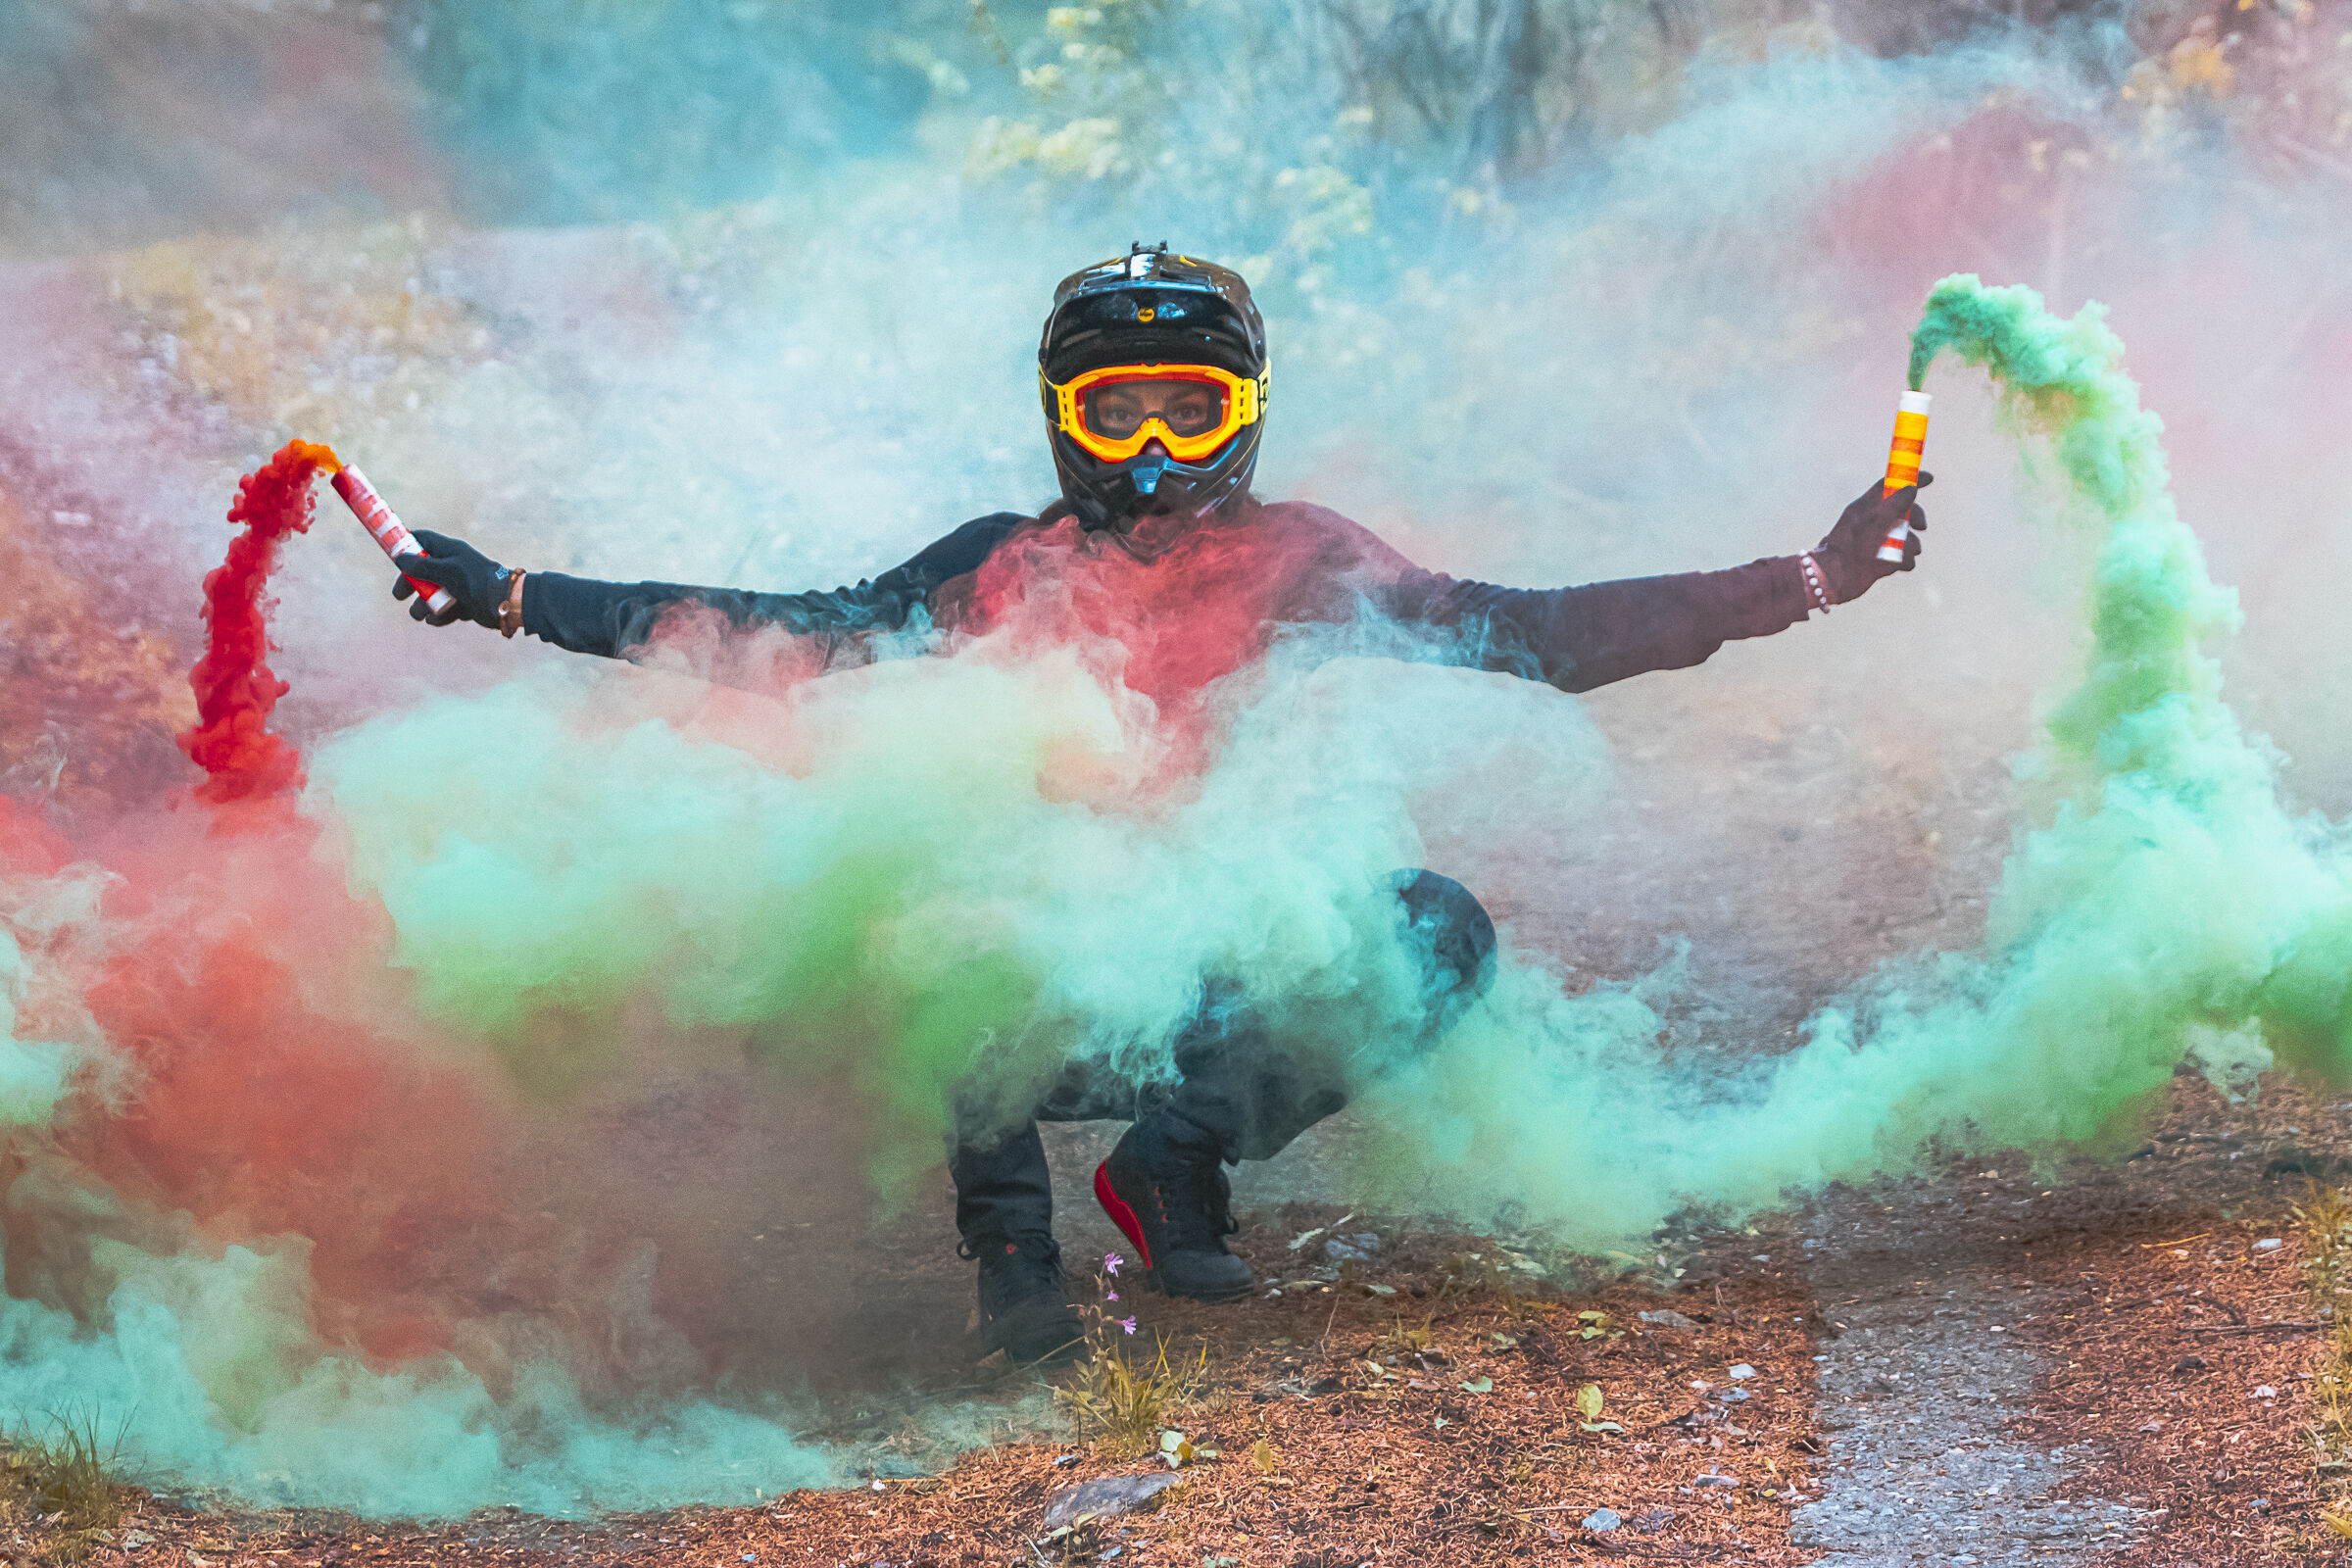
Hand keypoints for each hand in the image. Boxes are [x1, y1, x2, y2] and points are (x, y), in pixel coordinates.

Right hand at [393, 529, 512, 629]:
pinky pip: (444, 609)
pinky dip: (439, 616)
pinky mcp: (464, 603)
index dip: (405, 545)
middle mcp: (452, 566)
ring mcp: (457, 585)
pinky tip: (437, 620)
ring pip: (431, 594)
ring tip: (421, 616)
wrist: (507, 604)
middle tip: (399, 596)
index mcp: (449, 551)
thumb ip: (423, 565)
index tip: (391, 556)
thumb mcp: (448, 571)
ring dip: (422, 606)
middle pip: (420, 570)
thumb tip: (400, 558)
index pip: (422, 540)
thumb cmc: (478, 582)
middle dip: (408, 584)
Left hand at [1812, 472, 1929, 603]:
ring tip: (1905, 553)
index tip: (1929, 479)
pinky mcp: (1881, 560)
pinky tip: (1899, 565)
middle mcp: (1874, 522)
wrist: (1834, 579)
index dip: (1910, 480)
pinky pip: (1903, 557)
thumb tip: (1911, 488)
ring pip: (1907, 536)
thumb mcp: (1873, 521)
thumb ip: (1894, 504)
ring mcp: (1878, 541)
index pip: (1890, 486)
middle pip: (1905, 510)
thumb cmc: (1849, 547)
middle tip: (1921, 526)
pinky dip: (1905, 560)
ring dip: (1911, 544)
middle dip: (1916, 517)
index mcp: (1867, 507)